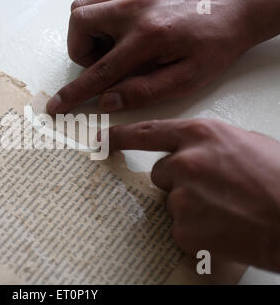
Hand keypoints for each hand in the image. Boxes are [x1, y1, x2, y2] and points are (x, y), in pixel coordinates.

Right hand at [47, 0, 278, 113]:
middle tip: (105, 63)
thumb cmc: (212, 48)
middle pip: (80, 25)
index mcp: (148, 38)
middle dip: (81, 52)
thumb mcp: (185, 80)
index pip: (100, 71)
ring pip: (82, 9)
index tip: (56, 106)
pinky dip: (96, 22)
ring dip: (86, 35)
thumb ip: (143, 92)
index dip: (75, 93)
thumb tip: (106, 101)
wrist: (231, 12)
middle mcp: (134, 10)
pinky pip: (97, 1)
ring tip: (112, 49)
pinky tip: (118, 35)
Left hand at [107, 118, 279, 271]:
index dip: (120, 136)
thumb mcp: (243, 142)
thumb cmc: (279, 178)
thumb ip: (208, 143)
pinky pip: (179, 228)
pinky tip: (222, 227)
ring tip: (225, 209)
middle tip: (213, 189)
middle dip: (178, 180)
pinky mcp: (183, 229)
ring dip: (191, 206)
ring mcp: (181, 197)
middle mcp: (185, 163)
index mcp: (200, 135)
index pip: (147, 132)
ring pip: (171, 201)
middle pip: (160, 172)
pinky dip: (197, 230)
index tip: (101, 140)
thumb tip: (192, 152)